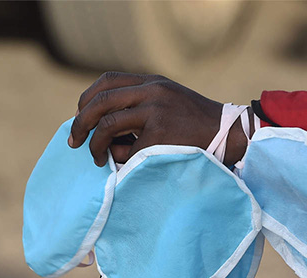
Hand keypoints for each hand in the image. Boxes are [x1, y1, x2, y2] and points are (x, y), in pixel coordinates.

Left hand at [68, 72, 246, 166]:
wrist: (232, 134)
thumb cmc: (197, 125)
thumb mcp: (170, 102)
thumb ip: (142, 104)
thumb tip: (103, 126)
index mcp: (152, 82)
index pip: (106, 82)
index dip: (86, 100)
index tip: (79, 117)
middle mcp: (152, 91)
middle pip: (100, 101)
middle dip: (80, 123)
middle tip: (74, 142)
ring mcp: (155, 112)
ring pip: (107, 125)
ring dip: (95, 145)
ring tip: (97, 159)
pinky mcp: (160, 136)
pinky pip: (126, 150)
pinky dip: (120, 159)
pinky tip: (126, 166)